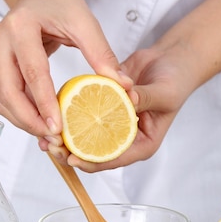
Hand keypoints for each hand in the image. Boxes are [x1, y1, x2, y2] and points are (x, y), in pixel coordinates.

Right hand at [0, 0, 131, 145]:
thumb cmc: (59, 2)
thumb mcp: (84, 22)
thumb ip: (101, 54)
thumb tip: (121, 86)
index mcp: (21, 27)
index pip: (32, 72)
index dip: (44, 102)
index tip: (57, 127)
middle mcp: (1, 41)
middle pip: (8, 91)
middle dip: (29, 120)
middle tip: (52, 137)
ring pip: (1, 98)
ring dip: (22, 121)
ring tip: (47, 136)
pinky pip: (3, 96)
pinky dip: (19, 113)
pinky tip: (39, 123)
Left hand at [64, 46, 195, 171]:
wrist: (171, 60)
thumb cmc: (176, 79)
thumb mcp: (165, 91)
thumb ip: (146, 97)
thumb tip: (127, 99)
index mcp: (142, 144)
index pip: (114, 159)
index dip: (92, 161)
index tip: (72, 157)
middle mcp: (125, 138)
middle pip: (95, 153)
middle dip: (72, 153)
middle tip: (52, 147)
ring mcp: (113, 123)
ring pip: (85, 137)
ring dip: (65, 138)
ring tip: (44, 137)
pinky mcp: (104, 108)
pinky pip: (84, 116)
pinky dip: (69, 116)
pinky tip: (51, 114)